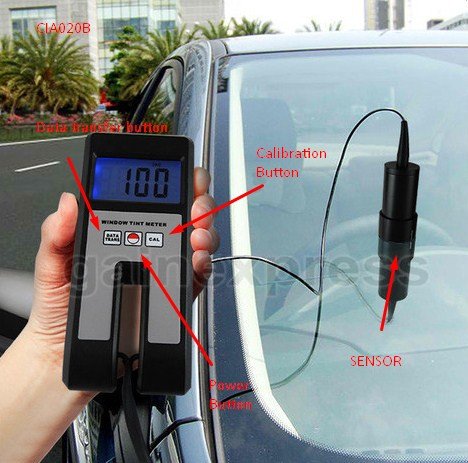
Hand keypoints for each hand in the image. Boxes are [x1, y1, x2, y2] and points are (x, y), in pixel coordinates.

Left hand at [26, 166, 217, 369]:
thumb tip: (69, 203)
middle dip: (200, 202)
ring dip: (205, 230)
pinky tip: (196, 258)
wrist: (66, 349)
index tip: (180, 178)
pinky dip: (204, 263)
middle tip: (195, 207)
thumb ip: (57, 233)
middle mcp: (149, 245)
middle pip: (186, 214)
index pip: (152, 199)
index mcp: (122, 230)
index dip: (171, 183)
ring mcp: (164, 268)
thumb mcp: (52, 263)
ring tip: (196, 234)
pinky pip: (197, 274)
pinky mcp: (174, 293)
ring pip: (198, 239)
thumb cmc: (59, 305)